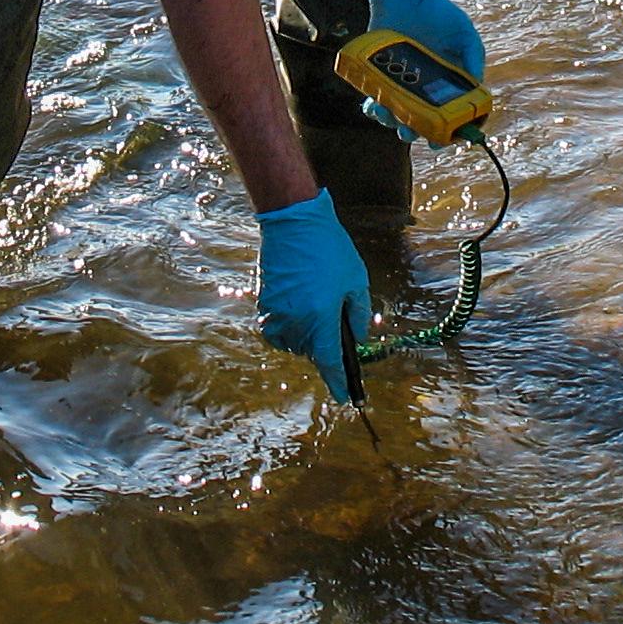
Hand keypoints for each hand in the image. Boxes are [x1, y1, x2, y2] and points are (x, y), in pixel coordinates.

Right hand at [254, 190, 371, 400]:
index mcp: (321, 318)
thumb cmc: (330, 249)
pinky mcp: (264, 306)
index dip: (339, 383)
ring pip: (294, 344)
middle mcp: (296, 322)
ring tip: (318, 307)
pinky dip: (290, 327)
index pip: (330, 363)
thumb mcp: (355, 281)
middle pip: (312, 353)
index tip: (346, 399)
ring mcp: (277, 315)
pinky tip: (300, 308)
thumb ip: (358, 314)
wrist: (293, 224)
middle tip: (336, 320)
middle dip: (325, 347)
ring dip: (307, 337)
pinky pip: (278, 331)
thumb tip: (357, 339)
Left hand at [361, 0, 484, 137]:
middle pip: (421, 121)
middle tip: (409, 130)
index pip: (452, 116)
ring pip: (397, 114)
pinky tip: (373, 105)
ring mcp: (402, 82)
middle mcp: (426, 88)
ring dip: (392, 122)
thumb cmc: (440, 12)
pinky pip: (376, 98)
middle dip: (414, 131)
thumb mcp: (463, 32)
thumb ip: (473, 57)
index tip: (441, 140)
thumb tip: (478, 87)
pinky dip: (373, 106)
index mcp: (449, 83)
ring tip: (389, 116)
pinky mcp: (380, 74)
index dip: (448, 132)